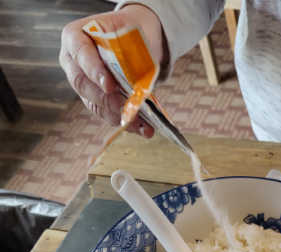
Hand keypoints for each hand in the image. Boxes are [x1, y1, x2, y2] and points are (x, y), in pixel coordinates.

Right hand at [59, 4, 166, 136]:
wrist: (137, 37)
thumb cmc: (131, 30)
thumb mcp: (130, 32)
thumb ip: (126, 52)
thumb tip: (134, 82)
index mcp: (75, 37)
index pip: (81, 54)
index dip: (95, 72)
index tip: (110, 86)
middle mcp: (73, 62)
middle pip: (83, 84)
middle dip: (107, 100)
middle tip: (126, 109)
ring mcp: (83, 83)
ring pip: (95, 104)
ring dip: (118, 115)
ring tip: (140, 123)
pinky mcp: (96, 100)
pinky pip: (107, 114)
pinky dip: (126, 122)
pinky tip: (143, 128)